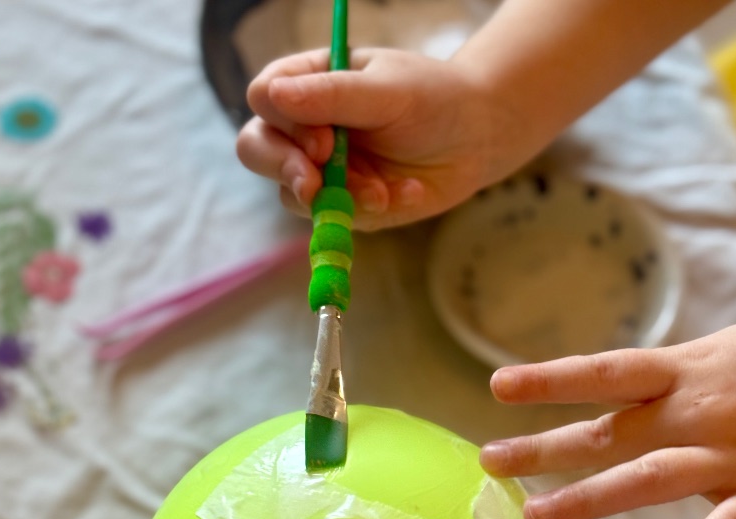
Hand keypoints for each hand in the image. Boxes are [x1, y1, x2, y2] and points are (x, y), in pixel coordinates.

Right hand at [236, 48, 527, 230]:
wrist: (478, 138)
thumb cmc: (434, 99)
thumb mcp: (387, 90)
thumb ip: (332, 95)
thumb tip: (272, 95)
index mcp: (310, 82)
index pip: (265, 98)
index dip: (284, 123)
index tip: (325, 141)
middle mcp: (306, 126)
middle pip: (257, 148)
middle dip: (285, 169)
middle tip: (315, 184)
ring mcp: (322, 169)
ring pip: (292, 193)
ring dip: (337, 197)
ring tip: (383, 191)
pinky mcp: (345, 203)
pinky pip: (336, 219)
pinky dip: (371, 211)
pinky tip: (408, 192)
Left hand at [480, 321, 735, 518]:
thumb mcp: (718, 352)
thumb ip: (666, 376)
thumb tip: (615, 387)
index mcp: (683, 371)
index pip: (603, 372)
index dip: (549, 379)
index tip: (497, 387)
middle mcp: (697, 413)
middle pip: (608, 434)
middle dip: (545, 450)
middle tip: (491, 462)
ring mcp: (732, 457)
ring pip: (648, 482)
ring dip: (588, 500)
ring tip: (536, 516)